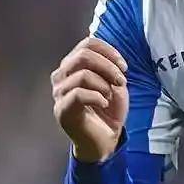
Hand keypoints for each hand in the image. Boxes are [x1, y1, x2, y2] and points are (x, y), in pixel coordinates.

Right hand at [51, 37, 128, 162]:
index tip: (123, 67)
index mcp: (74, 65)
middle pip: (83, 55)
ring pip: (83, 74)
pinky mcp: (61, 110)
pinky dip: (97, 97)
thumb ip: (110, 67)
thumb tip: (110, 57)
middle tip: (121, 81)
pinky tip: (104, 104)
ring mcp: (59, 93)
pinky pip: (78, 94)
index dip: (108, 51)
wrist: (106, 139)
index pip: (87, 44)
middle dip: (108, 67)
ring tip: (110, 96)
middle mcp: (62, 76)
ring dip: (104, 84)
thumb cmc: (109, 110)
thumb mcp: (115, 83)